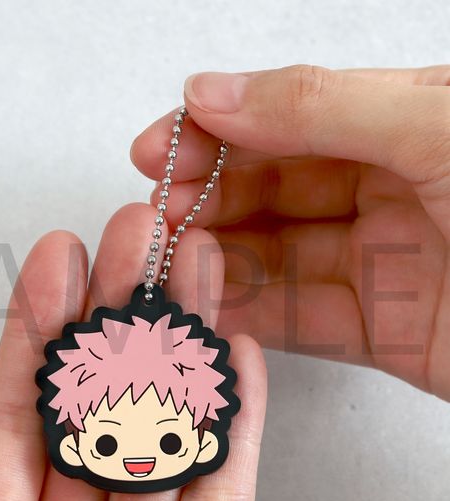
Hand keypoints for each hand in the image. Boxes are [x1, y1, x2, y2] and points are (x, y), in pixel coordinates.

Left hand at [0, 219, 266, 500]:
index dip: (41, 329)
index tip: (58, 255)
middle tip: (136, 236)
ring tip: (195, 267)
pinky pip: (226, 494)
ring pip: (170, 431)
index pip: (22, 413)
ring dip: (186, 344)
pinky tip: (236, 358)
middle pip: (105, 405)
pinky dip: (238, 426)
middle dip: (121, 311)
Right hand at [131, 65, 449, 399]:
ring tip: (170, 263)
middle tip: (156, 213)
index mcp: (408, 125)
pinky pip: (302, 319)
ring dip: (220, 260)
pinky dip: (254, 315)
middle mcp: (390, 190)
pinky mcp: (386, 331)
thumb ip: (320, 106)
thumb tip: (212, 91)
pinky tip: (211, 308)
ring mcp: (384, 264)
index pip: (287, 120)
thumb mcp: (439, 128)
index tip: (161, 148)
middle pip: (273, 191)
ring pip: (278, 257)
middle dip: (207, 199)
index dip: (217, 131)